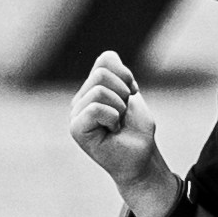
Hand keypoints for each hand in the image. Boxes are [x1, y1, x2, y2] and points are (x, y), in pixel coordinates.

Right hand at [67, 49, 162, 194]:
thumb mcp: (131, 94)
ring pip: (99, 90)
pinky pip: (96, 108)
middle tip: (123, 114)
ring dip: (119, 108)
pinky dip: (112, 118)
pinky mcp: (76, 128)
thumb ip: (117, 73)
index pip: (106, 59)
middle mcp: (81, 98)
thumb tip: (107, 57)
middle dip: (123, 93)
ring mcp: (76, 113)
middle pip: (102, 73)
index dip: (126, 75)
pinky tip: (112, 131)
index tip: (132, 95)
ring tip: (117, 123)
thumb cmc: (137, 130)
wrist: (142, 159)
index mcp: (93, 87)